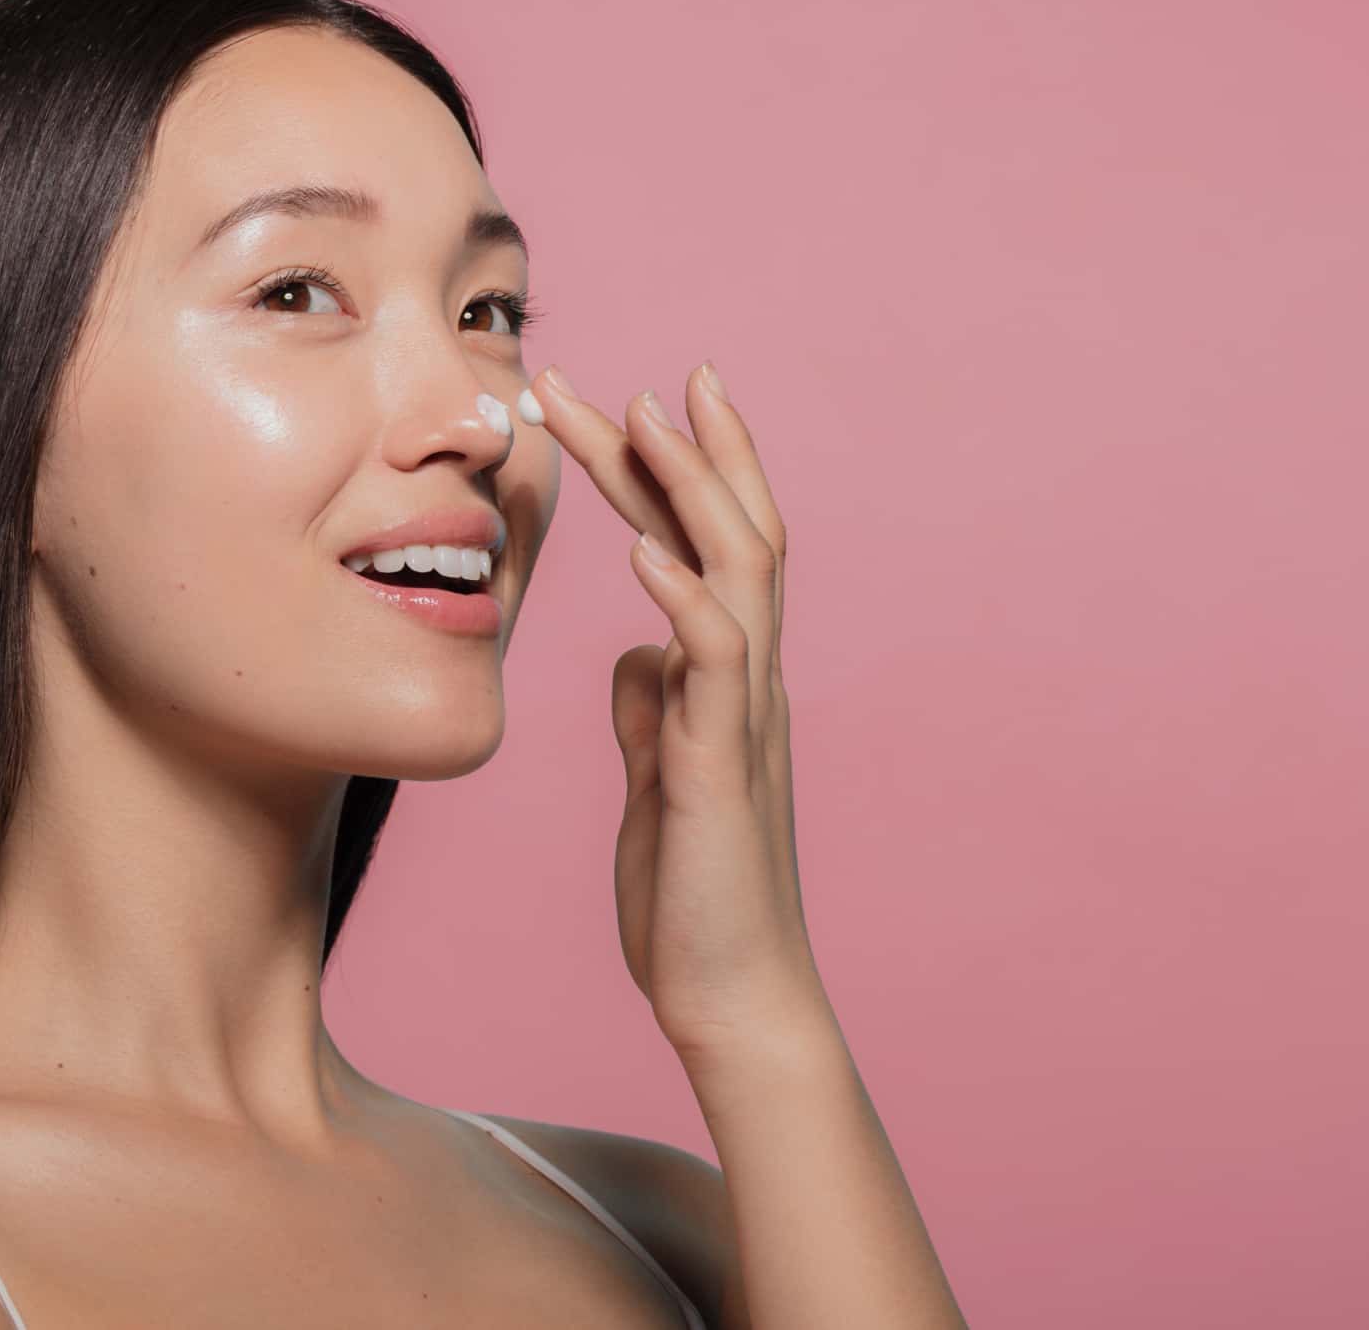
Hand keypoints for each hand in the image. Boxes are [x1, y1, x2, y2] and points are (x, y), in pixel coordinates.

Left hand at [521, 361, 827, 1068]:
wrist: (729, 993)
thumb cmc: (692, 887)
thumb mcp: (655, 773)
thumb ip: (649, 704)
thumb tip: (631, 650)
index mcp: (721, 676)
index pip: (703, 546)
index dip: (670, 471)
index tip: (631, 398)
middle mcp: (744, 679)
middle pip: (726, 533)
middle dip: (676, 450)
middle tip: (624, 376)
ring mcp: (741, 717)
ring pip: (738, 575)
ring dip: (692, 493)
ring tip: (646, 418)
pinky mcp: (721, 769)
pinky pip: (712, 669)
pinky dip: (685, 605)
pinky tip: (647, 559)